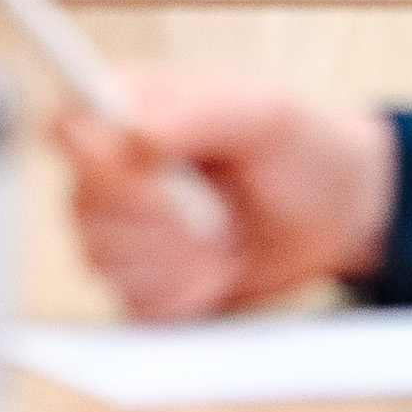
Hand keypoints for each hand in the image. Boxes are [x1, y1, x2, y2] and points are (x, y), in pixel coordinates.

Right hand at [61, 72, 399, 317]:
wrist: (341, 217)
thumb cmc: (305, 149)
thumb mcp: (265, 114)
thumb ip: (196, 114)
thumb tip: (131, 134)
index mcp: (132, 108)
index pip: (70, 129)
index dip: (101, 162)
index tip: (157, 175)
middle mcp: (116, 168)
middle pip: (84, 207)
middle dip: (158, 222)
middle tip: (214, 215)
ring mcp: (127, 229)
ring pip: (104, 260)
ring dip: (174, 261)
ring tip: (222, 241)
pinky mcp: (144, 281)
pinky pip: (131, 304)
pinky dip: (180, 296)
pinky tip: (215, 274)